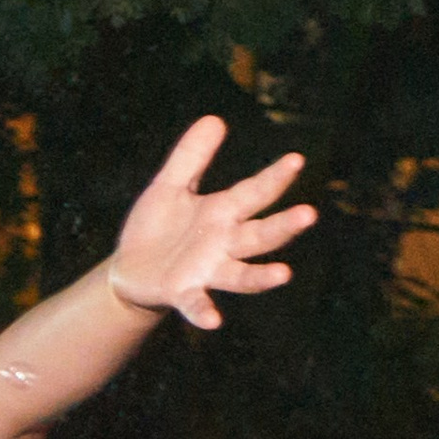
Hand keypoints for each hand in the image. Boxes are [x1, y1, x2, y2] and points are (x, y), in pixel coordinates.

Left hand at [106, 118, 315, 331]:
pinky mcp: (181, 292)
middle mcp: (223, 244)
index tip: (296, 159)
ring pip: (241, 274)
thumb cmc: (157, 227)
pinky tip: (213, 320)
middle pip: (259, 235)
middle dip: (283, 227)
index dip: (274, 177)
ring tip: (284, 274)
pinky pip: (196, 304)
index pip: (254, 193)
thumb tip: (215, 118)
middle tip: (308, 215)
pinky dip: (204, 311)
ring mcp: (206, 270)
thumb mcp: (170, 186)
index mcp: (222, 213)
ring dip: (262, 276)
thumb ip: (191, 157)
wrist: (129, 270)